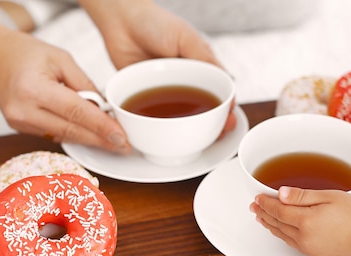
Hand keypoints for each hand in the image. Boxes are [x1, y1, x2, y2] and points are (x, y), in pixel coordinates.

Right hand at [0, 30, 130, 152]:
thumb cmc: (23, 52)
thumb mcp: (61, 58)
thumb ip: (84, 85)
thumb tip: (105, 109)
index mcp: (34, 89)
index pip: (76, 113)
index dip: (101, 127)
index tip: (121, 137)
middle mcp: (24, 111)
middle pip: (71, 131)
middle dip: (101, 140)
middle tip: (124, 146)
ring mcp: (19, 123)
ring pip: (64, 136)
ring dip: (89, 139)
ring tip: (112, 141)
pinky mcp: (20, 128)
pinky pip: (53, 134)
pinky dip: (73, 133)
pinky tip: (89, 133)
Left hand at [83, 0, 236, 135]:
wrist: (120, 20)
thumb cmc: (154, 23)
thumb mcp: (186, 38)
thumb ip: (205, 59)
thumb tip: (227, 82)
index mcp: (199, 68)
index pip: (218, 92)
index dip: (226, 108)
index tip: (230, 119)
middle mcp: (183, 81)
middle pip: (202, 109)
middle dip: (213, 124)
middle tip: (218, 135)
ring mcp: (164, 91)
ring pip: (180, 118)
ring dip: (189, 131)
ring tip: (198, 140)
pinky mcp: (144, 97)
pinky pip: (154, 117)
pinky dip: (160, 128)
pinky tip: (167, 136)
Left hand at [250, 187, 350, 255]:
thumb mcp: (328, 196)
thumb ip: (302, 196)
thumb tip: (281, 194)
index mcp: (306, 220)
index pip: (278, 210)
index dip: (266, 203)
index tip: (258, 198)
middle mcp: (304, 237)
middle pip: (277, 223)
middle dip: (264, 213)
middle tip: (254, 206)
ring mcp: (309, 248)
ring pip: (282, 235)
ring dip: (270, 225)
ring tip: (262, 218)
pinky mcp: (314, 254)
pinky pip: (292, 243)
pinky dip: (282, 234)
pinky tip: (280, 230)